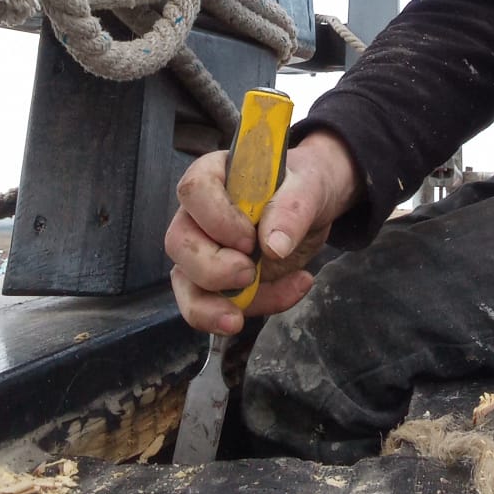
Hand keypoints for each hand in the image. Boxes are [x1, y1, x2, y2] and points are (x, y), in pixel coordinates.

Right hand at [164, 129, 361, 334]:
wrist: (314, 209)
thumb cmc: (302, 185)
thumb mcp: (310, 187)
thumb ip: (293, 209)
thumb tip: (273, 246)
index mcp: (214, 175)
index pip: (194, 190)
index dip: (216, 219)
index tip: (249, 239)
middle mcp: (199, 214)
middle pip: (180, 243)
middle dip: (211, 269)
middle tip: (249, 271)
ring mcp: (204, 251)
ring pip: (186, 284)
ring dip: (212, 307)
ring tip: (240, 318)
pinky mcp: (219, 283)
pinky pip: (214, 307)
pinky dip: (250, 309)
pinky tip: (290, 291)